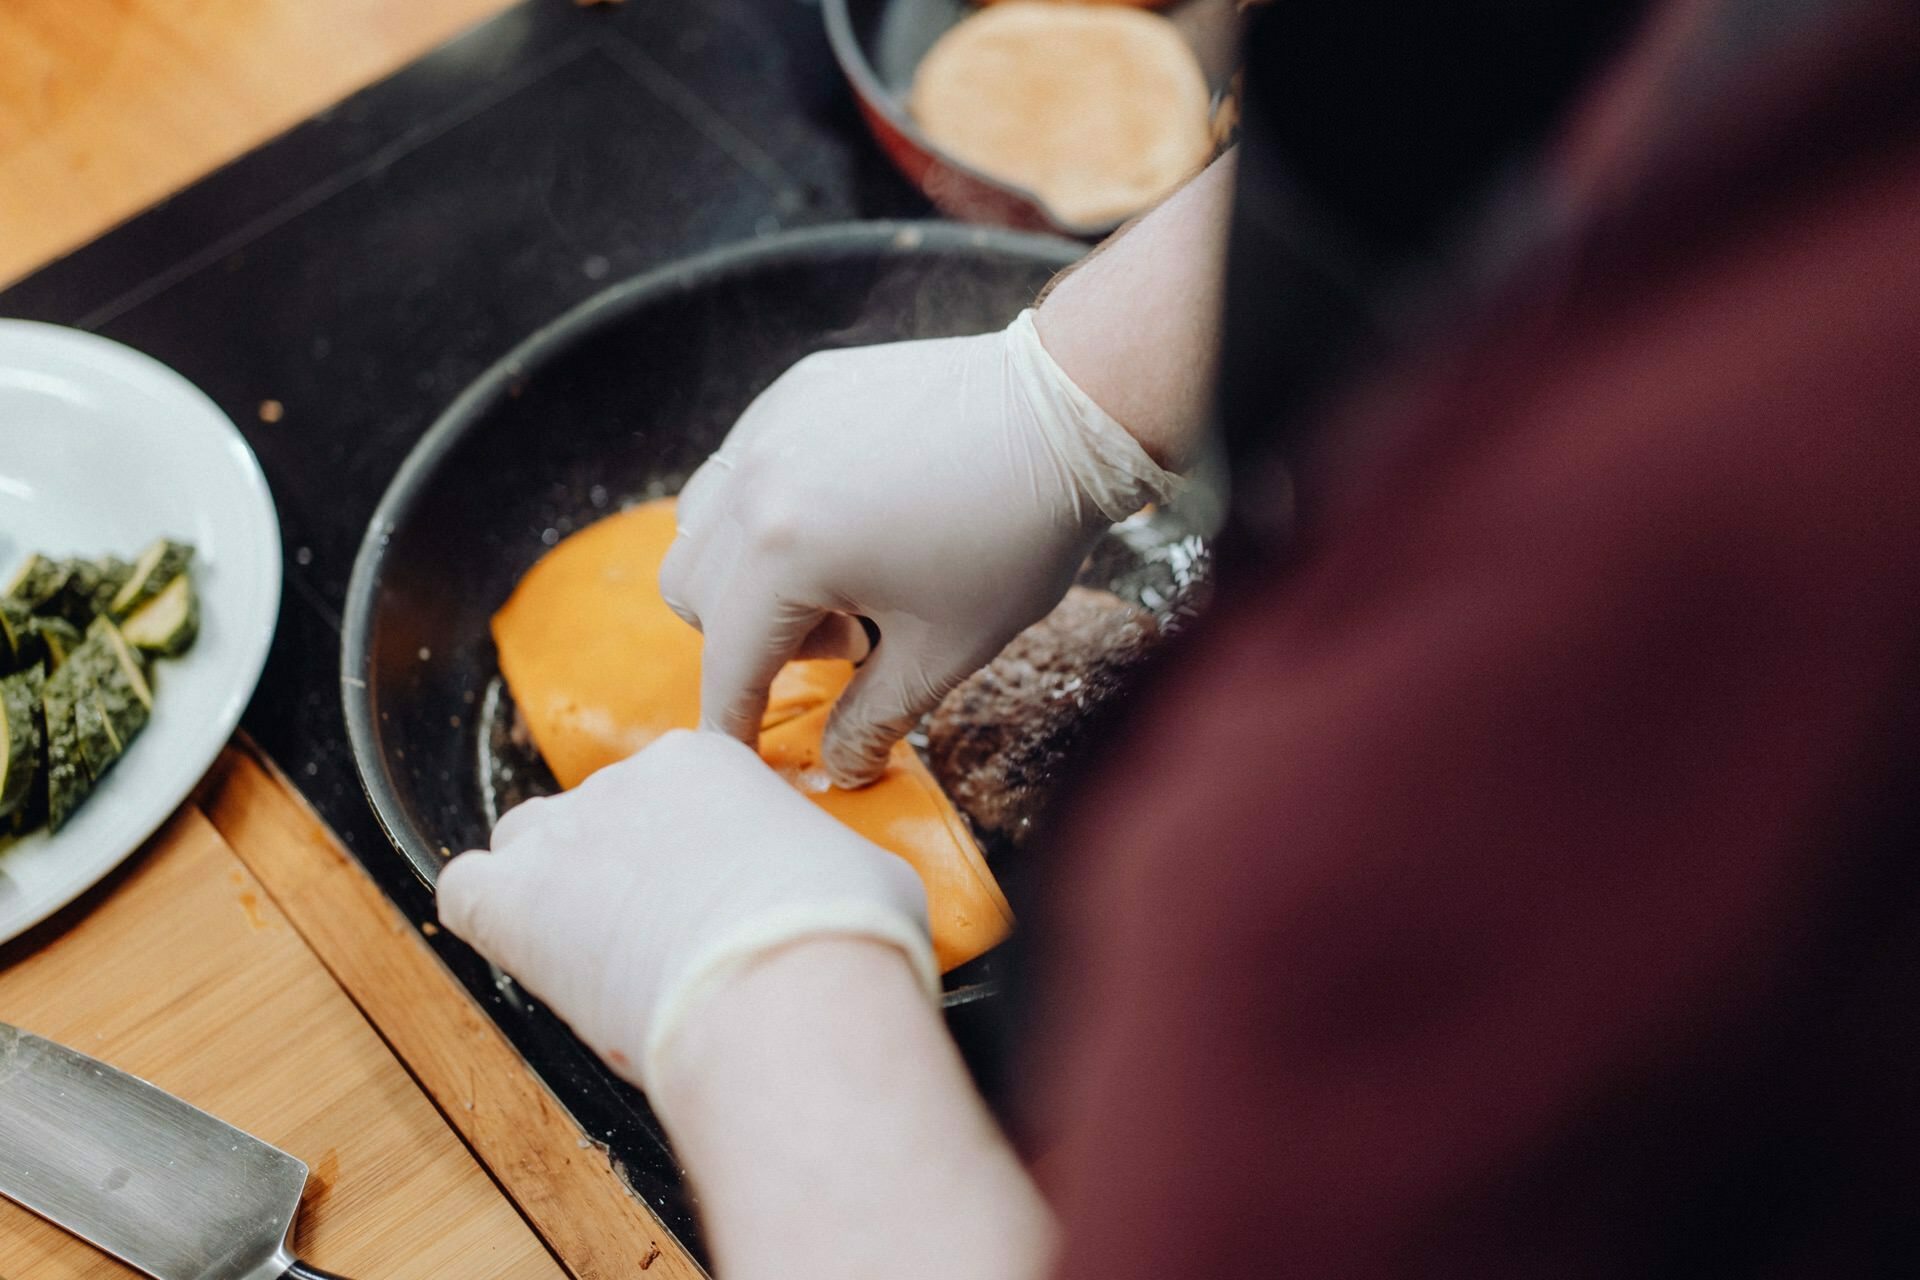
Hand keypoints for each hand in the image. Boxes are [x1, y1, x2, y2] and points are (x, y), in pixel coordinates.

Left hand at [436, 729, 938, 1088]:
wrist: (791, 985)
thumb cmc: (845, 933)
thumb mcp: (870, 873)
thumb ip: (832, 865)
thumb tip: (844, 887)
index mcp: (709, 762)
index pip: (670, 786)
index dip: (685, 847)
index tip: (709, 893)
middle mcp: (629, 782)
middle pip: (599, 814)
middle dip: (619, 870)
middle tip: (659, 936)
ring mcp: (565, 837)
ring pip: (525, 844)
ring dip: (549, 887)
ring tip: (593, 951)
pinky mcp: (515, 902)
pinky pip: (464, 891)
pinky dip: (483, 918)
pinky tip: (519, 950)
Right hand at [660, 309, 1180, 787]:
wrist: (1068, 411)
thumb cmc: (1017, 534)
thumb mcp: (946, 648)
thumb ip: (875, 716)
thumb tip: (839, 767)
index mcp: (786, 550)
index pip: (727, 659)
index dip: (734, 717)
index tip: (743, 748)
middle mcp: (757, 479)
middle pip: (693, 591)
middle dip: (750, 639)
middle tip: (849, 638)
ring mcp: (773, 423)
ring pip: (700, 524)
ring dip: (744, 572)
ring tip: (844, 576)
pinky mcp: (799, 390)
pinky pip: (741, 463)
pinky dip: (766, 508)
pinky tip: (848, 518)